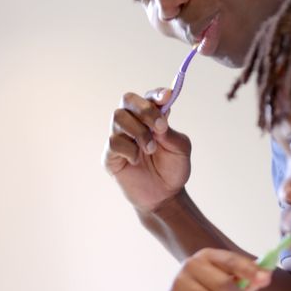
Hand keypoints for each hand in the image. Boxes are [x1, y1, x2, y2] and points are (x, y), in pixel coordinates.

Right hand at [103, 88, 192, 212]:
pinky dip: (129, 150)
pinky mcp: (110, 155)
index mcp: (151, 118)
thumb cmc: (172, 170)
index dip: (156, 94)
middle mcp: (133, 123)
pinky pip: (113, 141)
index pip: (149, 97)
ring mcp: (120, 137)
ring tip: (151, 149)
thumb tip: (159, 120)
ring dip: (138, 132)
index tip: (167, 97)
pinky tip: (136, 161)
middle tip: (160, 126)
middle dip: (144, 109)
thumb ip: (170, 132)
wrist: (165, 196)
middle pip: (127, 99)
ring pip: (118, 117)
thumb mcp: (180, 149)